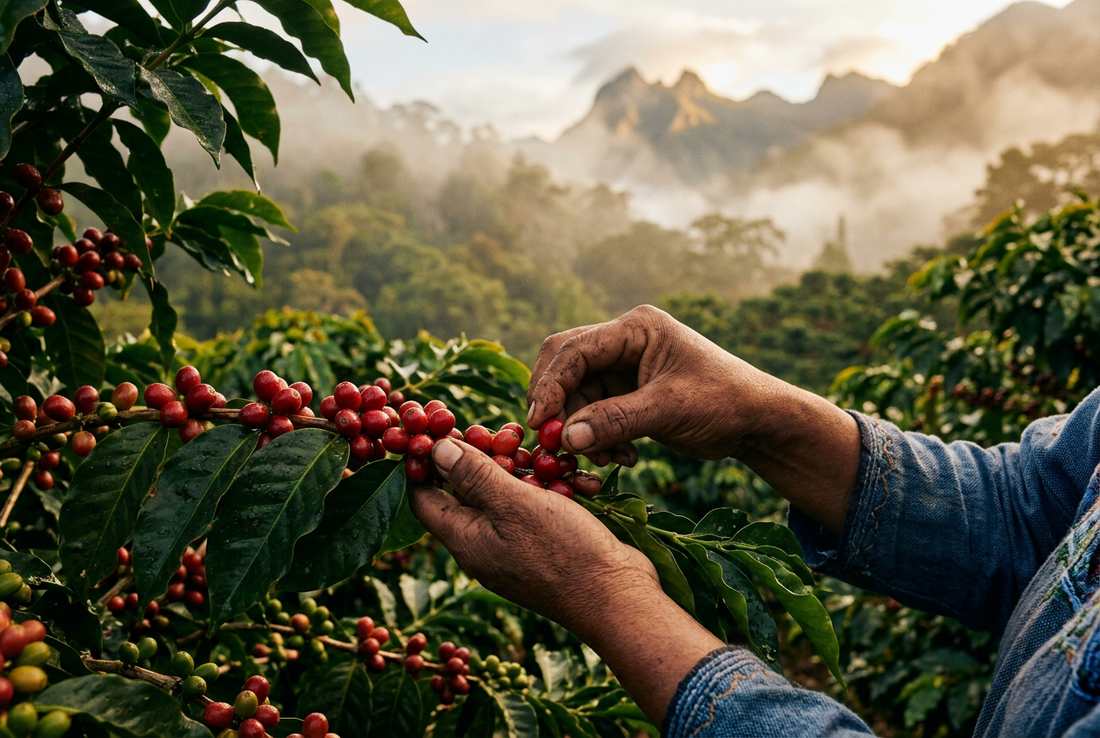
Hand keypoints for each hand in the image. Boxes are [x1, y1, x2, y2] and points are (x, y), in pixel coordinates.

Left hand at [408, 437, 659, 631]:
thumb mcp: (513, 504)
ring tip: (538, 447)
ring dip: (521, 469)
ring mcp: (516, 548)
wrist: (618, 598)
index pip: (424, 498)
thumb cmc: (562, 552)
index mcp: (466, 540)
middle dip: (481, 457)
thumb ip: (474, 475)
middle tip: (500, 430)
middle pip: (466, 492)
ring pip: (506, 496)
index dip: (422, 463)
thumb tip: (434, 450)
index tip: (433, 429)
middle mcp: (485, 546)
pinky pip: (536, 508)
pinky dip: (549, 487)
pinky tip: (571, 473)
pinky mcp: (546, 546)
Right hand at [527, 304, 778, 464]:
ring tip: (605, 459)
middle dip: (558, 406)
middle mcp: (623, 342)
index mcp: (636, 329)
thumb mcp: (669, 410)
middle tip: (552, 443)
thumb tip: (566, 438)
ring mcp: (623, 368)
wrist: (756, 422)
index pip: (576, 349)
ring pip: (576, 396)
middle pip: (566, 366)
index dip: (552, 384)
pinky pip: (592, 414)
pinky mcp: (625, 394)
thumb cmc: (723, 402)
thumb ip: (615, 421)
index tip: (540, 422)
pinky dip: (597, 438)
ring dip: (581, 430)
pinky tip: (622, 458)